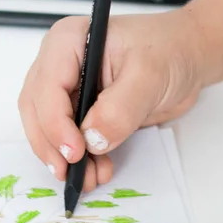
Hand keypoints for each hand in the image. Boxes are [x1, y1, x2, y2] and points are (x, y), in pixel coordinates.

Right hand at [19, 11, 204, 190]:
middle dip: (52, 147)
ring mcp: (70, 91)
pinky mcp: (82, 114)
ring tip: (90, 179)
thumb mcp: (148, 76)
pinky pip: (70, 141)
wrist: (185, 62)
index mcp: (69, 43)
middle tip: (72, 173)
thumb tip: (92, 140)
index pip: (47, 88)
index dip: (55, 124)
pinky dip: (80, 161)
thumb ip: (119, 109)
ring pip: (49, 131)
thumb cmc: (169, 52)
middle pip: (38, 112)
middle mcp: (61, 66)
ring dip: (64, 160)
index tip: (76, 152)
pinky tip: (97, 171)